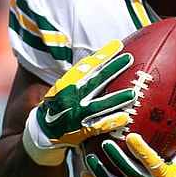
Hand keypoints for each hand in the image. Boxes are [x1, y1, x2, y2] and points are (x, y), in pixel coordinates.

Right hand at [22, 40, 136, 165]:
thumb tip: (105, 59)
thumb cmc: (61, 104)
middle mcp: (71, 97)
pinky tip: (125, 118)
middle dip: (112, 69)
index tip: (118, 45)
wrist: (42, 132)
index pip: (87, 66)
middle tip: (129, 59)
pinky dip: (111, 122)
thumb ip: (83, 76)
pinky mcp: (80, 131)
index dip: (102, 55)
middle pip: (95, 81)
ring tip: (133, 93)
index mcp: (67, 83)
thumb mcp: (66, 87)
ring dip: (116, 99)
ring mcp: (75, 114)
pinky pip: (98, 126)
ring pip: (99, 105)